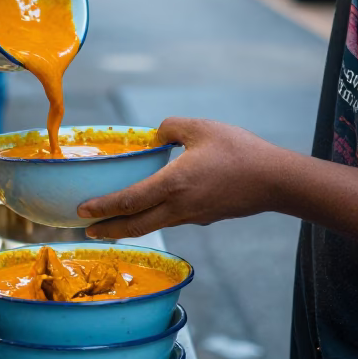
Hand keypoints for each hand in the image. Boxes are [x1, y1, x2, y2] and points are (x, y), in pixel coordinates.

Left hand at [80, 118, 281, 239]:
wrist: (274, 181)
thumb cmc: (238, 151)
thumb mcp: (200, 128)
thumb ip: (170, 128)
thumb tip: (155, 135)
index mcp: (173, 184)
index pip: (129, 201)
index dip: (103, 207)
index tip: (82, 211)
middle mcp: (178, 207)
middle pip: (135, 225)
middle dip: (108, 230)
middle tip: (86, 231)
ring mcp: (192, 216)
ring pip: (153, 225)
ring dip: (129, 226)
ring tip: (113, 223)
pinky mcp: (205, 218)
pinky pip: (172, 220)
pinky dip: (154, 219)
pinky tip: (153, 208)